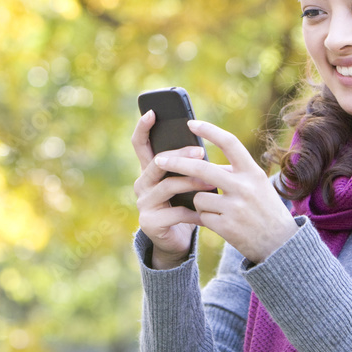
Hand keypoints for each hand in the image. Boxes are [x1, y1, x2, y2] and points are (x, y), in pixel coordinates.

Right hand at [131, 110, 209, 268]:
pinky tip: (208, 213)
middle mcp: (142, 183)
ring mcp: (144, 203)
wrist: (177, 240)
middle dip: (180, 156)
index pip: (140, 143)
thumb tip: (204, 145)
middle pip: (157, 162)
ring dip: (191, 183)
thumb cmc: (184, 204)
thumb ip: (188, 165)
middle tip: (201, 152)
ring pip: (168, 186)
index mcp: (149, 169)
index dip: (143, 127)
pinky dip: (195, 212)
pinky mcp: (150, 222)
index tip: (153, 112)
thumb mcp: (185, 181)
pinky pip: (176, 212)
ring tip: (212, 184)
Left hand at [154, 120, 297, 263]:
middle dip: (177, 163)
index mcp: (253, 172)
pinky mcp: (226, 227)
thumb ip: (234, 173)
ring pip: (198, 196)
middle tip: (159, 160)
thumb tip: (203, 161)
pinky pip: (201, 216)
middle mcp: (245, 187)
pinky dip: (204, 218)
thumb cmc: (265, 210)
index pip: (230, 143)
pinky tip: (219, 223)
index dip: (209, 130)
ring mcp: (235, 208)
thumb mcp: (258, 186)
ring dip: (200, 202)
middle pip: (201, 168)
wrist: (281, 245)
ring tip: (218, 210)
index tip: (191, 123)